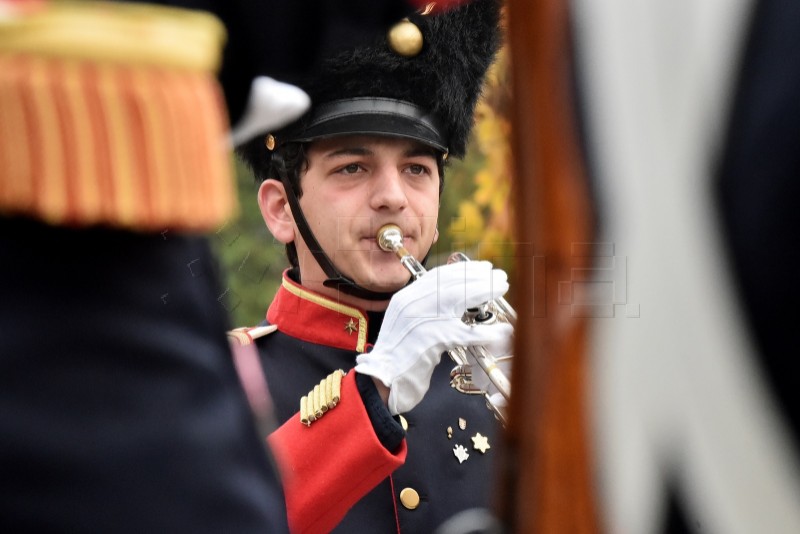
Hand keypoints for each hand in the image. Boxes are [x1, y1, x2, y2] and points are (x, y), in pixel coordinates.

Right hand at [355, 261, 510, 414]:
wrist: (382, 382)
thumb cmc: (399, 358)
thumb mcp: (408, 325)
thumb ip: (426, 311)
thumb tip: (457, 302)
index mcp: (406, 298)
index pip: (438, 275)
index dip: (464, 270)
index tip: (482, 268)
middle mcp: (411, 305)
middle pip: (450, 281)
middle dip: (478, 276)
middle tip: (499, 276)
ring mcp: (419, 321)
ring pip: (456, 297)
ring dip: (483, 291)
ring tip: (501, 288)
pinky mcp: (430, 341)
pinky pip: (463, 333)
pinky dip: (483, 332)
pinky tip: (499, 332)